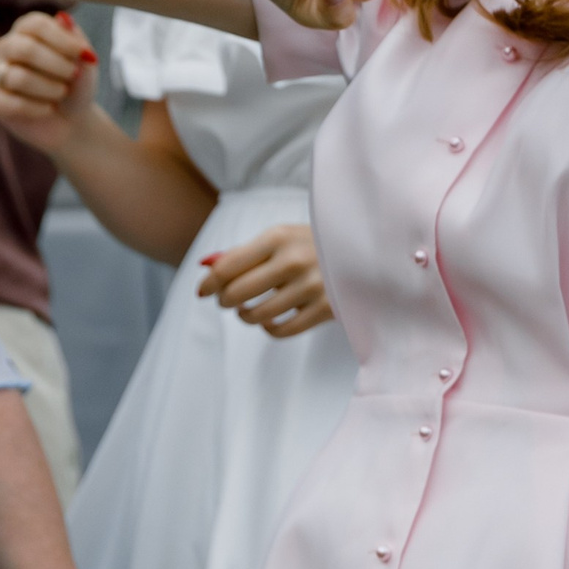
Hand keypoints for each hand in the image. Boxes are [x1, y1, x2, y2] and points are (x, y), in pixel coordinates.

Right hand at [0, 11, 101, 155]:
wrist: (70, 120)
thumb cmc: (76, 84)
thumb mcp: (85, 63)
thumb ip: (76, 41)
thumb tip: (63, 17)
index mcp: (28, 29)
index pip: (37, 25)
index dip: (62, 40)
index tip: (85, 55)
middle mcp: (7, 45)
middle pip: (25, 49)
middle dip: (56, 65)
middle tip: (74, 76)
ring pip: (18, 78)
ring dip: (49, 89)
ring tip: (61, 93)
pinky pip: (10, 103)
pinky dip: (37, 108)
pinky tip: (48, 109)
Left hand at [199, 225, 334, 336]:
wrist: (365, 251)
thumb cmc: (314, 243)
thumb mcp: (282, 238)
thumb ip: (244, 252)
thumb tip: (206, 265)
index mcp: (278, 237)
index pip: (227, 267)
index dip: (208, 283)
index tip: (203, 291)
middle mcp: (293, 261)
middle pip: (236, 293)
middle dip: (225, 300)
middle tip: (227, 300)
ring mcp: (311, 286)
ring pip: (257, 315)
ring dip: (245, 315)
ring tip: (247, 309)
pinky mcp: (326, 309)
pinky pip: (281, 330)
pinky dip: (268, 328)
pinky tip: (270, 320)